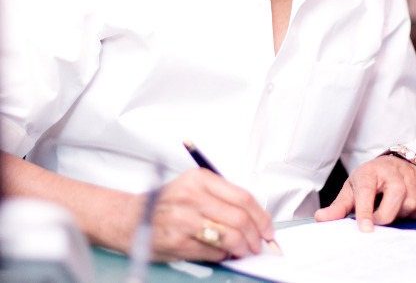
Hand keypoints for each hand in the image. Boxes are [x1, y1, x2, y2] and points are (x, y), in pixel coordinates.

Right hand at [145, 168, 273, 261]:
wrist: (129, 218)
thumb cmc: (166, 204)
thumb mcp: (193, 187)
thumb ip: (222, 197)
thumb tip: (254, 217)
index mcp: (200, 180)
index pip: (243, 197)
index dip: (261, 216)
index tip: (267, 227)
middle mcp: (192, 197)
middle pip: (239, 217)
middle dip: (255, 235)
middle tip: (259, 243)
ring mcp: (184, 220)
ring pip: (229, 236)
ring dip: (242, 247)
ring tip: (245, 250)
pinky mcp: (177, 242)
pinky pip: (212, 251)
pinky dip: (224, 255)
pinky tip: (224, 253)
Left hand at [314, 155, 415, 231]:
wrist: (393, 164)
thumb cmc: (370, 180)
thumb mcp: (352, 189)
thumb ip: (339, 206)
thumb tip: (321, 218)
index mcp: (369, 172)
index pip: (367, 191)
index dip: (365, 211)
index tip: (365, 229)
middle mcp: (392, 171)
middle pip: (396, 197)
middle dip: (386, 216)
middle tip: (376, 220)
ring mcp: (410, 177)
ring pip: (410, 204)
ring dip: (399, 214)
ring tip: (389, 209)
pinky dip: (413, 213)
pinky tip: (403, 208)